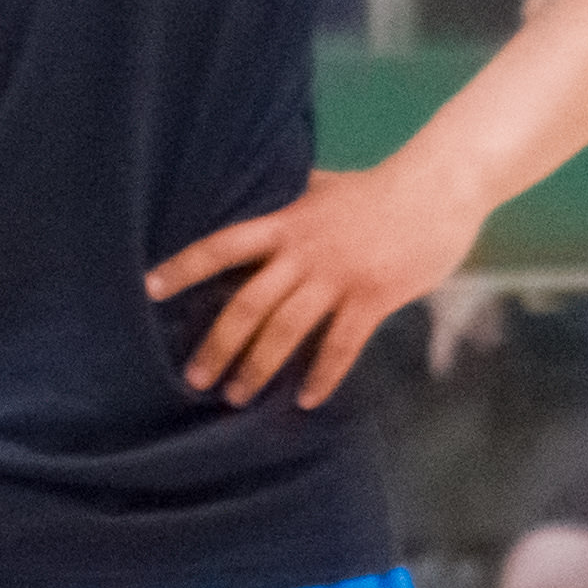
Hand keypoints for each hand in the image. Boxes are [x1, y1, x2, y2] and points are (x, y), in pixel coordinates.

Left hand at [148, 161, 476, 406]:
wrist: (438, 188)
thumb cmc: (378, 189)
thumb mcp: (322, 187)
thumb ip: (290, 198)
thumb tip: (259, 188)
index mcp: (285, 224)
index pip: (222, 246)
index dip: (184, 267)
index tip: (149, 289)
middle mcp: (303, 253)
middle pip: (248, 303)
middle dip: (218, 344)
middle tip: (195, 377)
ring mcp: (338, 277)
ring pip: (286, 330)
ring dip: (258, 367)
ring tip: (236, 396)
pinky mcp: (373, 297)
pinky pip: (341, 345)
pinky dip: (323, 375)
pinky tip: (305, 400)